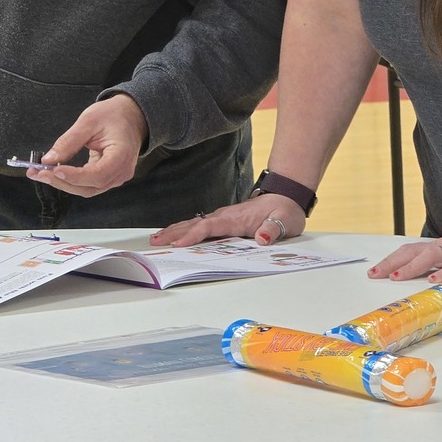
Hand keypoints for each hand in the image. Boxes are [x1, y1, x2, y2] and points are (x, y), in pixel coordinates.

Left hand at [26, 94, 146, 196]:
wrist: (131, 115)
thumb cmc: (114, 115)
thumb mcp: (89, 121)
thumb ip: (69, 141)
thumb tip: (48, 159)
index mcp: (121, 156)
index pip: (97, 175)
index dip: (74, 176)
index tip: (53, 170)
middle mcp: (121, 172)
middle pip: (89, 187)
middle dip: (61, 182)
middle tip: (37, 172)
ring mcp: (115, 177)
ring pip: (86, 189)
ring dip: (62, 183)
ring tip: (40, 173)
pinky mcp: (108, 177)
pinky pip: (88, 184)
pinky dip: (70, 180)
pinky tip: (53, 172)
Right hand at [150, 194, 305, 246]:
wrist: (285, 197)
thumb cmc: (284, 211)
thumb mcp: (284, 221)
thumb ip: (272, 229)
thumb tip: (261, 238)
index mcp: (235, 218)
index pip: (209, 227)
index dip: (193, 236)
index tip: (178, 244)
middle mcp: (224, 215)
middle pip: (194, 224)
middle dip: (174, 232)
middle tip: (156, 242)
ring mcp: (222, 217)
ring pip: (194, 223)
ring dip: (175, 230)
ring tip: (157, 238)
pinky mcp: (223, 220)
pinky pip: (200, 225)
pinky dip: (185, 229)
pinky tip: (175, 233)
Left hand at [367, 219, 441, 281]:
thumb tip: (424, 269)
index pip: (411, 249)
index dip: (392, 259)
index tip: (376, 270)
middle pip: (414, 251)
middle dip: (392, 262)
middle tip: (375, 274)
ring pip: (432, 256)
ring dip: (412, 267)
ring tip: (397, 276)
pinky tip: (434, 280)